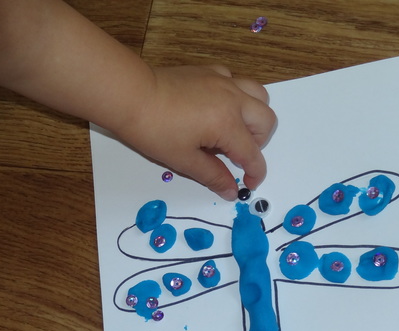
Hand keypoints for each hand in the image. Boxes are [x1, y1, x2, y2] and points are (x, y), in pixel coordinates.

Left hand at [118, 65, 276, 199]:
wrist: (132, 96)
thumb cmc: (154, 130)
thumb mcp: (184, 160)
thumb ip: (213, 176)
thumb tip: (231, 191)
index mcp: (227, 124)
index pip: (252, 153)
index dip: (254, 173)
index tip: (248, 184)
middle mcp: (232, 99)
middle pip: (266, 121)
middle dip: (258, 143)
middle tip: (237, 156)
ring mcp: (223, 81)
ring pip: (258, 95)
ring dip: (254, 116)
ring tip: (234, 130)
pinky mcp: (211, 71)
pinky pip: (237, 82)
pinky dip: (236, 97)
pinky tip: (217, 109)